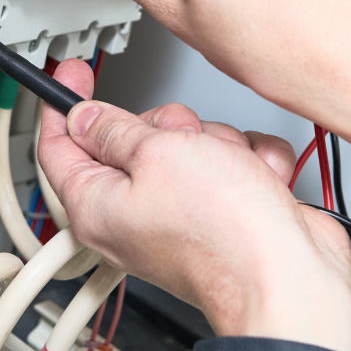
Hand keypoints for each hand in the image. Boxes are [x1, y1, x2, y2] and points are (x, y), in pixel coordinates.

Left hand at [39, 59, 350, 350]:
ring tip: (230, 168)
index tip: (72, 74)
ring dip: (216, 144)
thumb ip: (114, 128)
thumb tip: (83, 117)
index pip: (59, 146)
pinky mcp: (224, 213)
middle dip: (167, 125)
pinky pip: (230, 163)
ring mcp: (180, 215)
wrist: (291, 276)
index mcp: (96, 206)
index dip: (64, 103)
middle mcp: (133, 216)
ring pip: (188, 145)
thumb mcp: (155, 152)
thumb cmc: (222, 230)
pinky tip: (258, 180)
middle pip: (133, 139)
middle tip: (184, 138)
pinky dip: (250, 165)